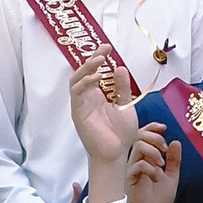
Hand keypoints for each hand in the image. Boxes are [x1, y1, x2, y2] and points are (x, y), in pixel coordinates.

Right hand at [67, 54, 143, 199]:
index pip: (94, 72)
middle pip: (83, 72)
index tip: (108, 48)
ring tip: (99, 59)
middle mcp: (87, 98)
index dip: (98, 59)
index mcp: (98, 96)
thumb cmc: (120, 134)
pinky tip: (97, 77)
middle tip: (104, 49)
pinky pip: (77, 93)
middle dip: (92, 58)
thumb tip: (119, 68)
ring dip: (86, 68)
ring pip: (76, 80)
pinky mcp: (78, 112)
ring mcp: (81, 105)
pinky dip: (85, 83)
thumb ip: (122, 88)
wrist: (116, 154)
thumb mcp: (126, 106)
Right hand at [126, 122, 178, 202]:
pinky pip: (137, 165)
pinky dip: (150, 168)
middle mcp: (136, 160)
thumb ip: (174, 162)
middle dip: (155, 138)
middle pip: (140, 136)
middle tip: (164, 149)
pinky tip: (156, 177)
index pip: (144, 135)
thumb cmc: (156, 200)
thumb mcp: (171, 178)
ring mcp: (131, 168)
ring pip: (139, 147)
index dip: (152, 127)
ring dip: (153, 152)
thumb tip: (176, 142)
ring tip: (161, 164)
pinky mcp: (128, 178)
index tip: (164, 127)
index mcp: (145, 158)